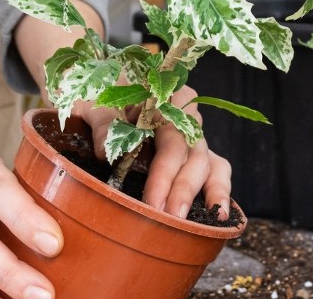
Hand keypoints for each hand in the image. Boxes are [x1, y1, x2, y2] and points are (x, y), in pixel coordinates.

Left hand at [74, 85, 232, 219]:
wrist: (99, 91)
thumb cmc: (97, 94)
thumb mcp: (93, 102)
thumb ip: (103, 121)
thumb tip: (107, 152)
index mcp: (167, 98)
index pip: (173, 139)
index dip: (165, 173)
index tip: (153, 201)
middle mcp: (186, 117)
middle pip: (194, 155)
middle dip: (184, 190)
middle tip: (170, 220)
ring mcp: (192, 136)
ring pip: (211, 164)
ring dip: (208, 193)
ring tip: (207, 221)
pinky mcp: (193, 154)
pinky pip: (215, 170)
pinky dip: (219, 190)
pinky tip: (218, 214)